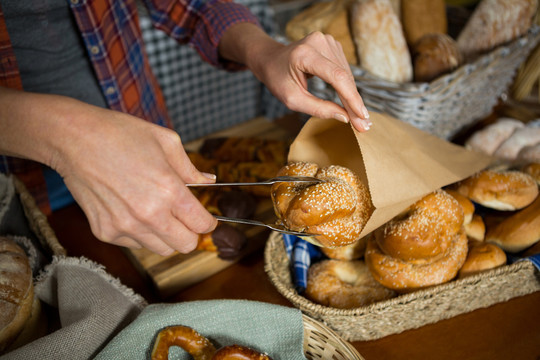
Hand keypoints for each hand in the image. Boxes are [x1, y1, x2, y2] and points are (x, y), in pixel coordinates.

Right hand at [54, 104, 216, 255]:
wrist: (75, 138)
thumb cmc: (121, 134)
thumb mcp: (166, 141)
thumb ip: (190, 168)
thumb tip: (209, 181)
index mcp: (169, 191)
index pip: (202, 225)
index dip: (207, 221)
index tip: (204, 217)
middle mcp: (149, 214)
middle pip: (186, 246)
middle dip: (190, 232)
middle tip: (183, 217)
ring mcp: (125, 226)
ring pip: (161, 249)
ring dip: (165, 235)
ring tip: (156, 211)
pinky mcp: (105, 232)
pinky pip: (135, 244)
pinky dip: (140, 233)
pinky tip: (132, 210)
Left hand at [218, 25, 370, 131]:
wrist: (269, 58)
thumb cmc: (276, 79)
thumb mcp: (291, 99)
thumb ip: (317, 108)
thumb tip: (344, 117)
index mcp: (305, 54)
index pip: (336, 76)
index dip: (351, 97)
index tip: (361, 116)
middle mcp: (319, 42)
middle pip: (344, 76)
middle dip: (354, 102)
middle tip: (364, 125)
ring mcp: (326, 40)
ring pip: (346, 74)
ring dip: (352, 96)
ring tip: (359, 118)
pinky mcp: (331, 44)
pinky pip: (343, 69)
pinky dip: (347, 87)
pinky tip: (351, 102)